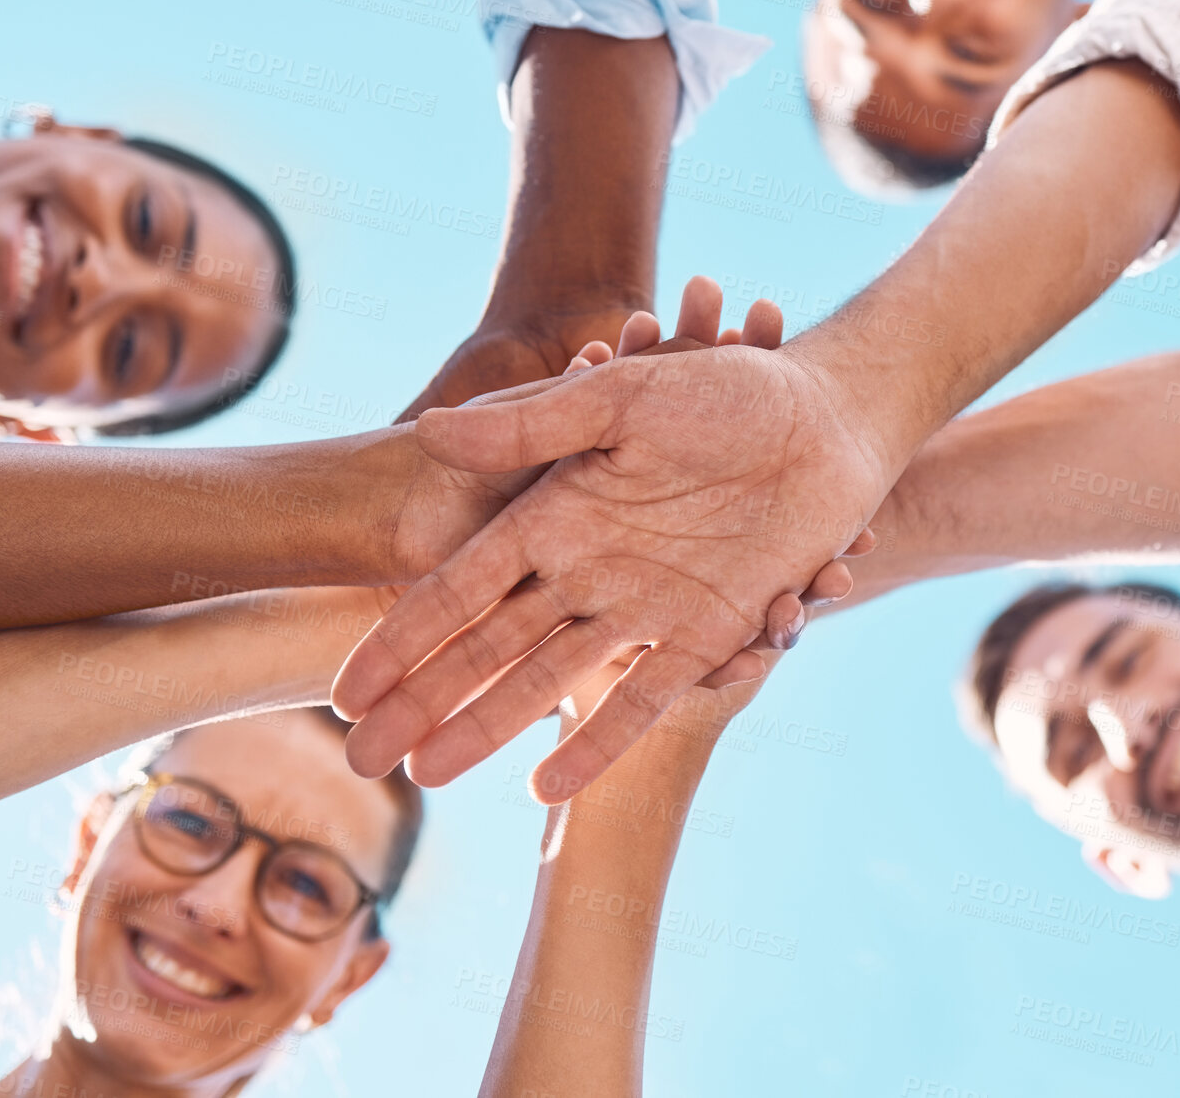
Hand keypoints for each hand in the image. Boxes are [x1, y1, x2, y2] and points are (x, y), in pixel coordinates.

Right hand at [333, 278, 886, 799]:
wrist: (830, 418)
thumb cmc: (730, 390)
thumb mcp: (626, 396)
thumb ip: (534, 423)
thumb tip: (432, 433)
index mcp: (555, 513)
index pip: (459, 589)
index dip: (403, 639)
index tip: (349, 690)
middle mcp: (587, 570)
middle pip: (486, 649)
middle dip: (422, 701)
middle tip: (358, 760)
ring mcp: (643, 608)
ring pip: (546, 681)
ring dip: (486, 729)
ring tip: (425, 778)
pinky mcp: (706, 634)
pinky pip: (642, 699)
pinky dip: (596, 742)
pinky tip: (543, 788)